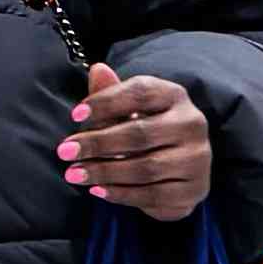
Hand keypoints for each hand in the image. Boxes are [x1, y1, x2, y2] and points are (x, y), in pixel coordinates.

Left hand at [63, 65, 210, 222]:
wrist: (180, 172)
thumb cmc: (147, 132)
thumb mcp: (129, 110)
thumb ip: (112, 94)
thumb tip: (97, 69)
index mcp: (176, 96)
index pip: (140, 93)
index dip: (106, 102)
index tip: (75, 115)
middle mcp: (192, 124)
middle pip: (139, 133)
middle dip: (97, 143)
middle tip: (65, 151)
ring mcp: (196, 159)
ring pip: (144, 167)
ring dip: (104, 171)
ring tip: (73, 173)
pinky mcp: (194, 189)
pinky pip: (152, 194)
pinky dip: (120, 193)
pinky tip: (97, 190)